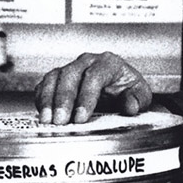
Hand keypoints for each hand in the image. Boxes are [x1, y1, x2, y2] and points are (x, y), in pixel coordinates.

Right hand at [34, 52, 152, 124]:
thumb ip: (138, 99)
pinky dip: (41, 98)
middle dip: (64, 100)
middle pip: (70, 76)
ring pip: (55, 78)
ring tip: (48, 120)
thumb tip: (130, 106)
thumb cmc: (128, 89)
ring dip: (49, 100)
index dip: (86, 97)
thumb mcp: (140, 94)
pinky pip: (45, 84)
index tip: (81, 116)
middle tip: (61, 120)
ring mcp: (71, 68)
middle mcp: (87, 62)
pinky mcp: (58, 78)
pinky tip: (42, 112)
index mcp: (108, 63)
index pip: (94, 77)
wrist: (118, 87)